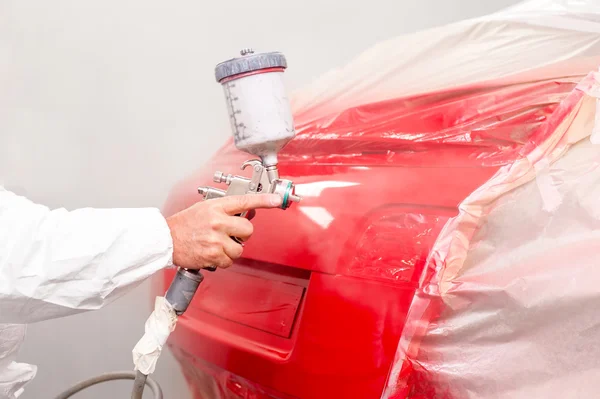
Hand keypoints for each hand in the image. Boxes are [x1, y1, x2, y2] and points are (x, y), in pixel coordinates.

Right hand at [166, 193, 281, 269]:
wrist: (166, 240)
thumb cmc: (184, 224)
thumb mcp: (204, 208)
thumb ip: (224, 210)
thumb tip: (245, 213)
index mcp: (216, 207)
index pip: (244, 201)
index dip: (264, 200)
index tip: (276, 200)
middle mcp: (218, 221)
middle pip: (248, 229)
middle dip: (242, 234)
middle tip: (229, 234)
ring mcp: (216, 239)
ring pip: (240, 248)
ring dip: (232, 249)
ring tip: (216, 245)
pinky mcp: (213, 255)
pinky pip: (230, 261)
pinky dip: (223, 260)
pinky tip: (212, 253)